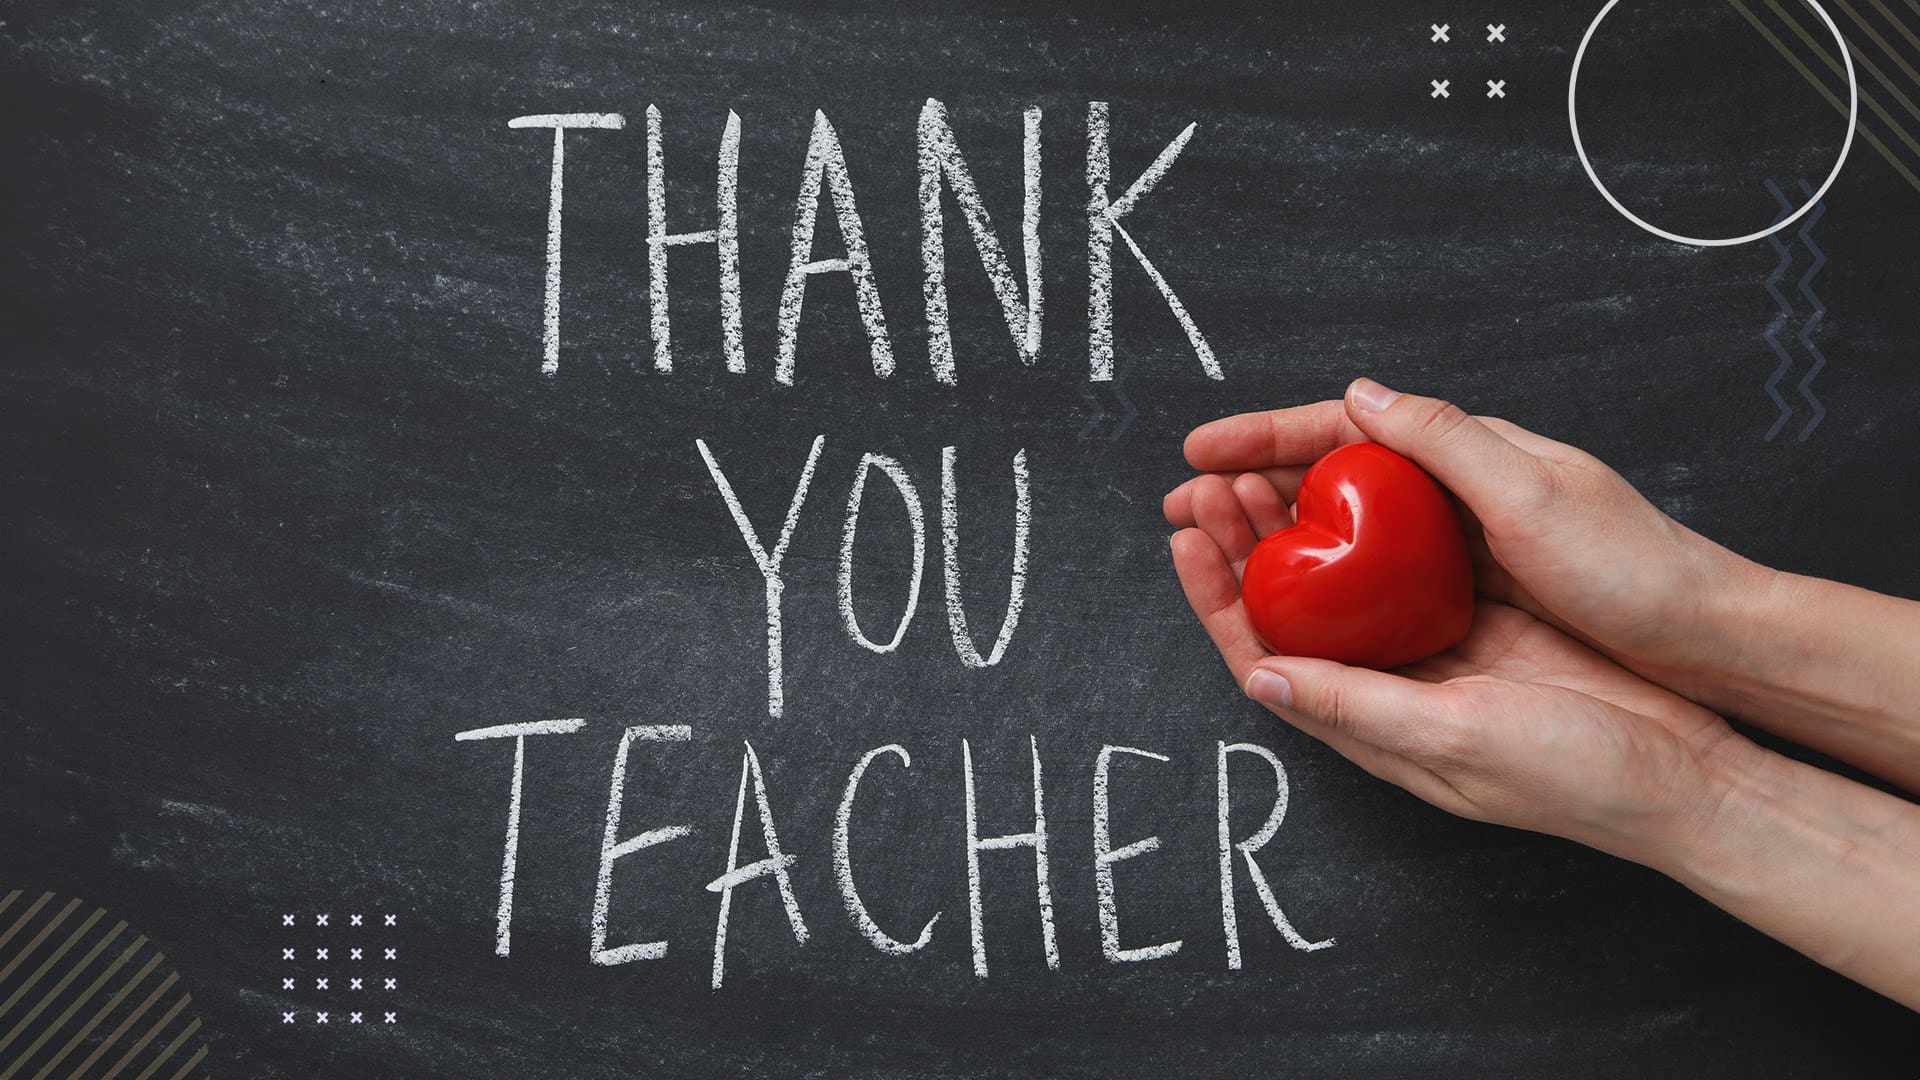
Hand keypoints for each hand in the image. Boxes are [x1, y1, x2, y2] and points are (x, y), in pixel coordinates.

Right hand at [1164, 379, 1764, 701]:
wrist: (1703, 640)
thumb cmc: (1631, 566)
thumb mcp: (1533, 493)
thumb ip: (1443, 440)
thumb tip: (1361, 395)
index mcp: (1469, 451)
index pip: (1344, 428)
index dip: (1266, 435)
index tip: (1202, 450)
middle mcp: (1456, 492)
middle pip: (1330, 477)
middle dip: (1249, 485)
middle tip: (1186, 506)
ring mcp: (1459, 547)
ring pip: (1342, 530)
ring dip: (1273, 533)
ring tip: (1213, 546)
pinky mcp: (1467, 595)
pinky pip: (1372, 580)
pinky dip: (1320, 580)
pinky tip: (1291, 599)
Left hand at [1168, 490, 1740, 864]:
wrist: (1684, 770)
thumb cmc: (1572, 771)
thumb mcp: (1452, 739)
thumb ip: (1356, 708)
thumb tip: (1260, 680)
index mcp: (1369, 722)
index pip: (1262, 657)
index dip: (1216, 599)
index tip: (1185, 537)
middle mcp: (1389, 686)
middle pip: (1292, 609)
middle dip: (1243, 545)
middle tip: (1210, 483)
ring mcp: (1435, 652)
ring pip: (1340, 581)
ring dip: (1298, 528)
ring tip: (1258, 472)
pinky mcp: (1483, 622)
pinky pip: (1407, 567)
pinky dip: (1372, 525)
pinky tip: (1359, 480)